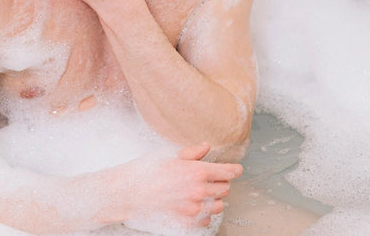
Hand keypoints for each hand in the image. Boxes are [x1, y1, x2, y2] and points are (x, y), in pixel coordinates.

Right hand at [126, 142, 242, 231]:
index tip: (237, 170)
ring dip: (215, 199)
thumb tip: (207, 146)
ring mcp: (194, 209)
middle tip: (213, 178)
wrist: (132, 192)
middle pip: (225, 188)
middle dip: (222, 182)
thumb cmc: (150, 170)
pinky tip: (195, 205)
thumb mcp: (172, 155)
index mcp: (197, 171)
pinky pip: (207, 220)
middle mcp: (199, 191)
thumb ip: (193, 153)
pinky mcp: (187, 222)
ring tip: (204, 193)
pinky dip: (205, 213)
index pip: (226, 172)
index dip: (234, 170)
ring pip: (219, 206)